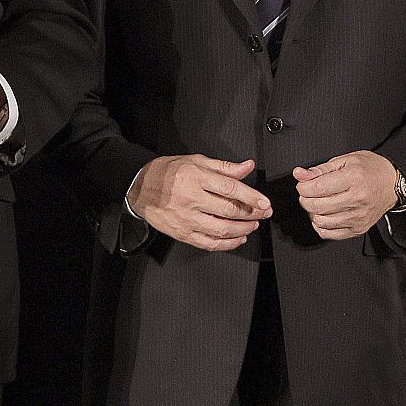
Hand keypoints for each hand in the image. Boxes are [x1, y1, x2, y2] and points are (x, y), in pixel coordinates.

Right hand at [127, 155, 271, 251]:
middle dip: (252, 213)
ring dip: (243, 229)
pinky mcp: (183, 234)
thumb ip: (224, 167)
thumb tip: (247, 167)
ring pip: (222, 229)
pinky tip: (238, 239)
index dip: (251, 197)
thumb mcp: (196, 161)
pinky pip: (209, 243)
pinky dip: (227, 244)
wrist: (140, 188)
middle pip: (229, 210)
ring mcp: (187, 219)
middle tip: (264, 213)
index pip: (230, 189)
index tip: (264, 202)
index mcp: (196, 178)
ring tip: (253, 225)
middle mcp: (191, 199)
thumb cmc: (168, 172)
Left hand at [292, 150, 397, 240]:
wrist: (392, 184)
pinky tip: (324, 215)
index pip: (317, 188)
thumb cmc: (370, 169)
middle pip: (317, 206)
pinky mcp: (358, 229)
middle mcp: (357, 199)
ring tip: (317, 203)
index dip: (303, 187)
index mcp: (354, 178)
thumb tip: (299, 174)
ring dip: (312, 213)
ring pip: (321, 221)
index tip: (303, 183)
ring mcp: (358, 217)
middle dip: (305, 199)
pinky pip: (330, 234)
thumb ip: (320, 169)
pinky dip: (320, 226)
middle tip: (307, 193)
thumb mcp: (345, 160)